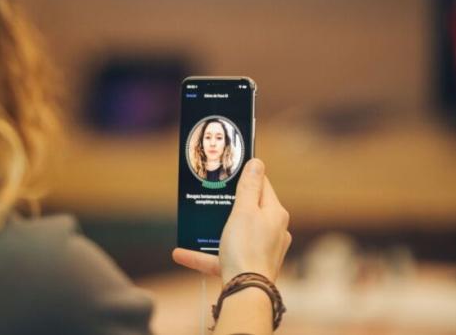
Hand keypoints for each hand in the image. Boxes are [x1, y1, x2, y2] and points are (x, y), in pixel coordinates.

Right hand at [172, 158, 290, 283]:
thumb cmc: (246, 248)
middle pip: (249, 209)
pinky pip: (224, 255)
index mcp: (274, 213)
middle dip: (228, 204)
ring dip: (213, 229)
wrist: (246, 292)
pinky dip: (205, 253)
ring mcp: (261, 250)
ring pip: (235, 233)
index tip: (231, 169)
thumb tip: (257, 163)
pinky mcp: (249, 266)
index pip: (262, 185)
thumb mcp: (244, 210)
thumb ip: (249, 186)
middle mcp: (273, 230)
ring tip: (195, 224)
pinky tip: (181, 253)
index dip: (246, 175)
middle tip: (212, 194)